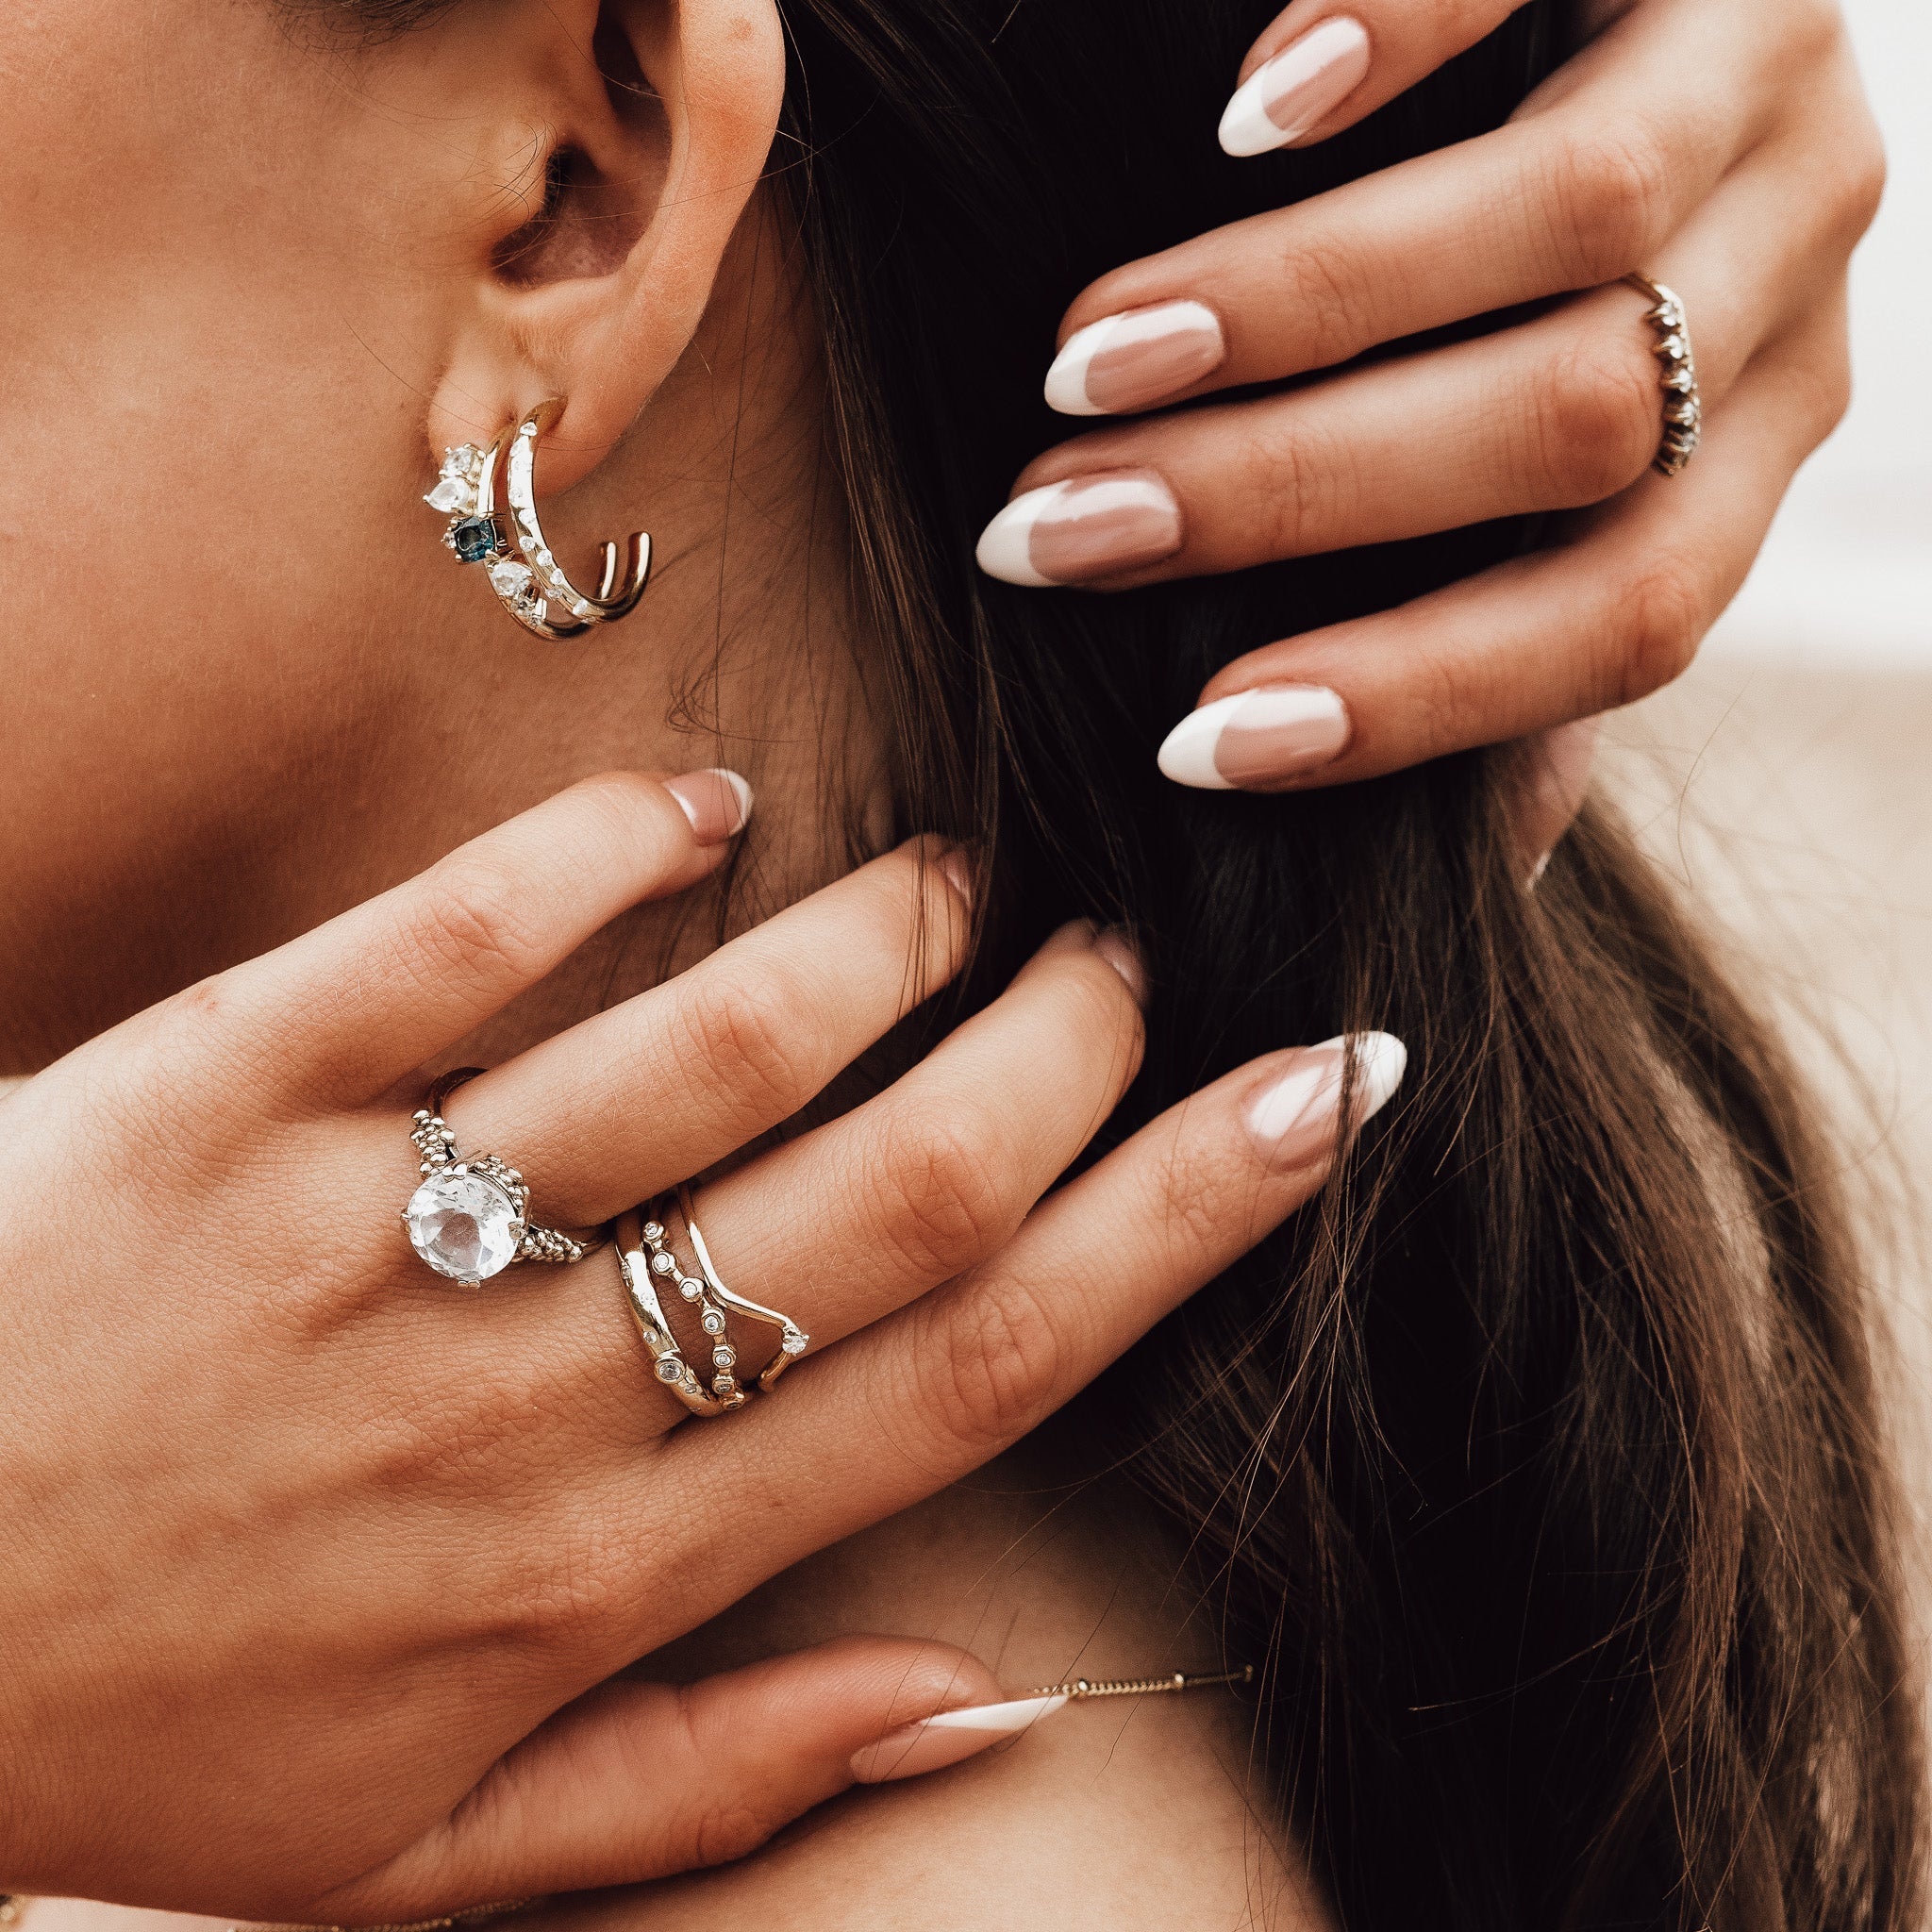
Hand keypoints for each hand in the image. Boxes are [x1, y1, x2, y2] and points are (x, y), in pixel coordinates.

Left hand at [0, 770, 1402, 1917]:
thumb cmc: (144, 1735)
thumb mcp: (432, 1850)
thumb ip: (719, 1779)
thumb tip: (987, 1697)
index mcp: (604, 1573)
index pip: (975, 1368)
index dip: (1182, 1225)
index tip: (1317, 1104)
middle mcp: (529, 1400)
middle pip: (898, 1184)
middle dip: (1068, 1050)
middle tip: (1118, 968)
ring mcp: (374, 1234)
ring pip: (719, 1043)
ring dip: (883, 936)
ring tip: (946, 891)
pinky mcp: (221, 1090)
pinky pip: (463, 934)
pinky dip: (614, 846)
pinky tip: (706, 809)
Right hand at [977, 0, 1882, 833]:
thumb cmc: (1557, 285)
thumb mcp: (1579, 473)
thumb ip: (1532, 617)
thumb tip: (1486, 858)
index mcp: (1759, 444)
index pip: (1627, 616)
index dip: (1411, 695)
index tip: (1194, 741)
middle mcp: (1798, 267)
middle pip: (1577, 422)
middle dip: (1290, 495)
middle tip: (1063, 530)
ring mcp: (1765, 68)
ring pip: (1573, 218)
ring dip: (1291, 310)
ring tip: (1086, 361)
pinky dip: (1382, 44)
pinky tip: (1231, 116)